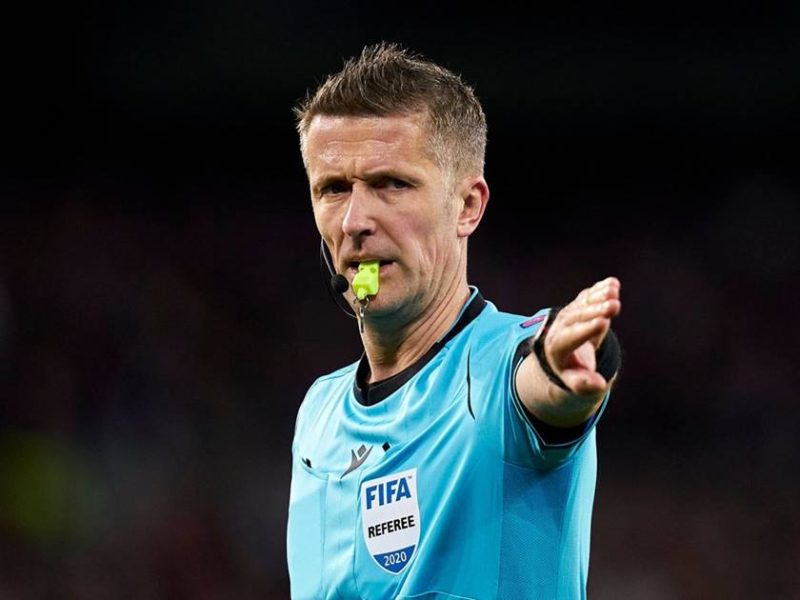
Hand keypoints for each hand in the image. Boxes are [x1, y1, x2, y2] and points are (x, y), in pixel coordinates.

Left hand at [543, 277, 621, 396]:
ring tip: (614, 290)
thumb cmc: (572, 371)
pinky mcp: (577, 305)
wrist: (564, 354)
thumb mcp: (575, 381)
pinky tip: (613, 283)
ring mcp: (568, 314)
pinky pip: (587, 296)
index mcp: (557, 347)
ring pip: (582, 303)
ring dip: (599, 296)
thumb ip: (584, 383)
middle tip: (614, 305)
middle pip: (577, 317)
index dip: (586, 329)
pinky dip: (599, 289)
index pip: (570, 336)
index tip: (603, 322)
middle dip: (596, 310)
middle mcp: (559, 327)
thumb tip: (599, 385)